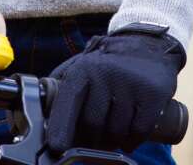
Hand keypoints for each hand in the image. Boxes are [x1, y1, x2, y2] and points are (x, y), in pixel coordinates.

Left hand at [45, 26, 185, 154]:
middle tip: (93, 140)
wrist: (147, 45)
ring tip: (111, 136)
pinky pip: (138, 131)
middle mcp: (106, 74)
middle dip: (91, 139)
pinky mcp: (153, 94)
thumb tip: (39, 115)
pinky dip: (131, 141)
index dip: (60, 130)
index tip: (58, 148)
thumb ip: (61, 88)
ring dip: (112, 142)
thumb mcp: (81, 67)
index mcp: (84, 70)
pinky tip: (128, 138)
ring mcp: (131, 84)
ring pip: (116, 131)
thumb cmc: (108, 65)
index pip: (67, 105)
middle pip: (92, 125)